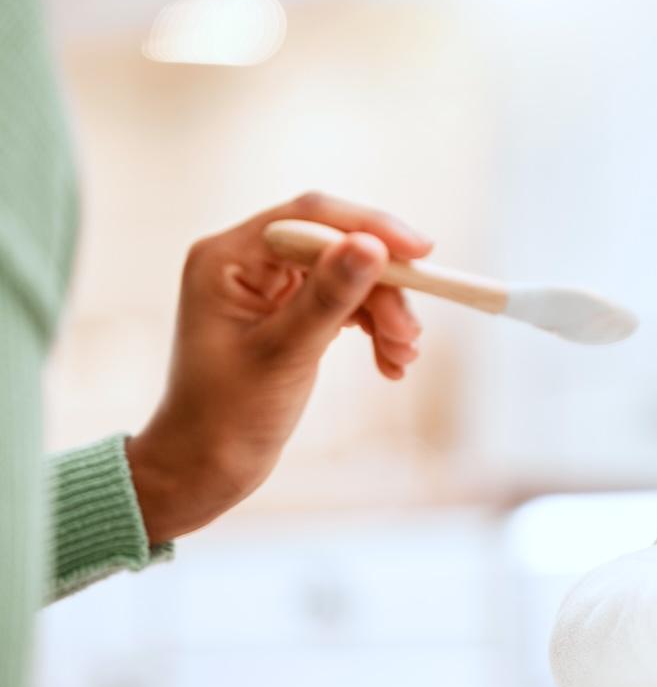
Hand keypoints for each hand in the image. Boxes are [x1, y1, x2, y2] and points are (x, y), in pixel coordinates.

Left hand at [126, 192, 433, 545]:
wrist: (204, 468)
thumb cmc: (227, 417)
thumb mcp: (284, 354)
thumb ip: (328, 297)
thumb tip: (373, 245)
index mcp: (227, 258)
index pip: (311, 219)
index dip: (370, 228)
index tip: (421, 252)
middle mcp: (248, 262)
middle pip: (337, 249)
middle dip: (382, 289)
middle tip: (410, 334)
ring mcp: (270, 288)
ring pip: (349, 278)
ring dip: (384, 314)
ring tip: (402, 358)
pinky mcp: (290, 312)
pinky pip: (346, 304)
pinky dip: (374, 329)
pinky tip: (390, 363)